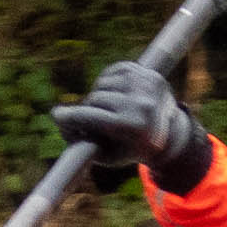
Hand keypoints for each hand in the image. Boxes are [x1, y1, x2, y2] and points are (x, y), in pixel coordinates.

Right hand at [52, 61, 210, 192]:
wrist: (169, 133)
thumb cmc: (132, 148)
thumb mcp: (106, 154)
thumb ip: (79, 141)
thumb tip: (59, 117)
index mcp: (133, 126)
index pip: (91, 116)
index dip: (70, 117)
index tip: (56, 115)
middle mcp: (141, 102)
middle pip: (95, 99)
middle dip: (87, 110)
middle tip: (87, 121)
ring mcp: (145, 83)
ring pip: (102, 84)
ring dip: (98, 96)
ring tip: (106, 111)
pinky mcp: (145, 71)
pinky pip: (111, 72)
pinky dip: (107, 83)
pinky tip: (114, 95)